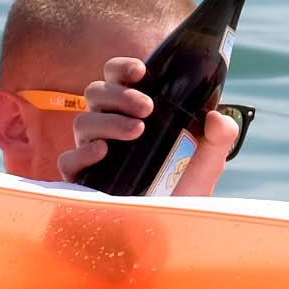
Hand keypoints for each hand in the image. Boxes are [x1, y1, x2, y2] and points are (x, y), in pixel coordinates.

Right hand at [54, 56, 239, 196]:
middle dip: (120, 94)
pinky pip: (68, 161)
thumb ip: (219, 136)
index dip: (122, 68)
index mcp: (132, 110)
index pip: (117, 77)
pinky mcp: (85, 178)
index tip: (141, 70)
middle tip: (148, 106)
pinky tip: (103, 151)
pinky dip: (82, 153)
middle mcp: (109, 124)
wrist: (176, 221)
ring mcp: (94, 150)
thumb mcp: (210, 158)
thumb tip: (217, 118)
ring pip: (83, 122)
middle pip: (96, 93)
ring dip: (109, 121)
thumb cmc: (187, 182)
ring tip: (137, 130)